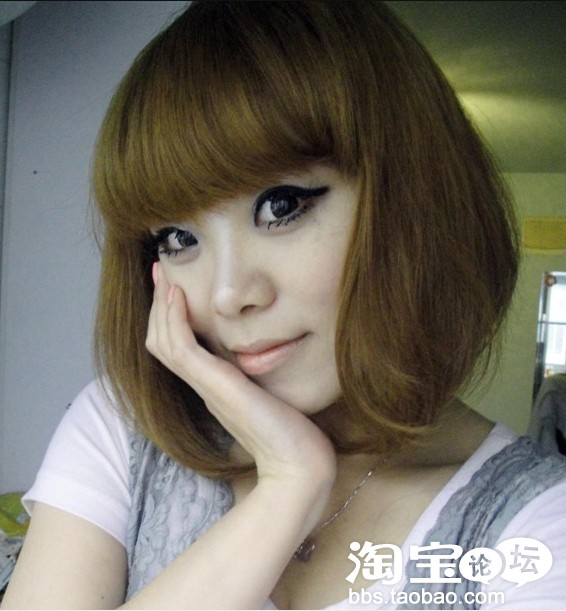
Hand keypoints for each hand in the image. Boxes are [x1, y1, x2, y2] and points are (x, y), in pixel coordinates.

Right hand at [146, 263, 335, 501]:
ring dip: (161, 305)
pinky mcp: (215, 385)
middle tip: (159, 271)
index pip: (177, 346)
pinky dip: (174, 318)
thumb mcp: (270, 395)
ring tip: (163, 275)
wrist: (297, 466)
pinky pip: (181, 347)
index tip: (173, 286)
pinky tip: (178, 294)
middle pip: (162, 340)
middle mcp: (203, 385)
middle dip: (158, 304)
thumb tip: (267, 358)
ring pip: (164, 341)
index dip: (170, 317)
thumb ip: (259, 379)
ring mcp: (205, 385)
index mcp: (213, 386)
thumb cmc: (291, 434)